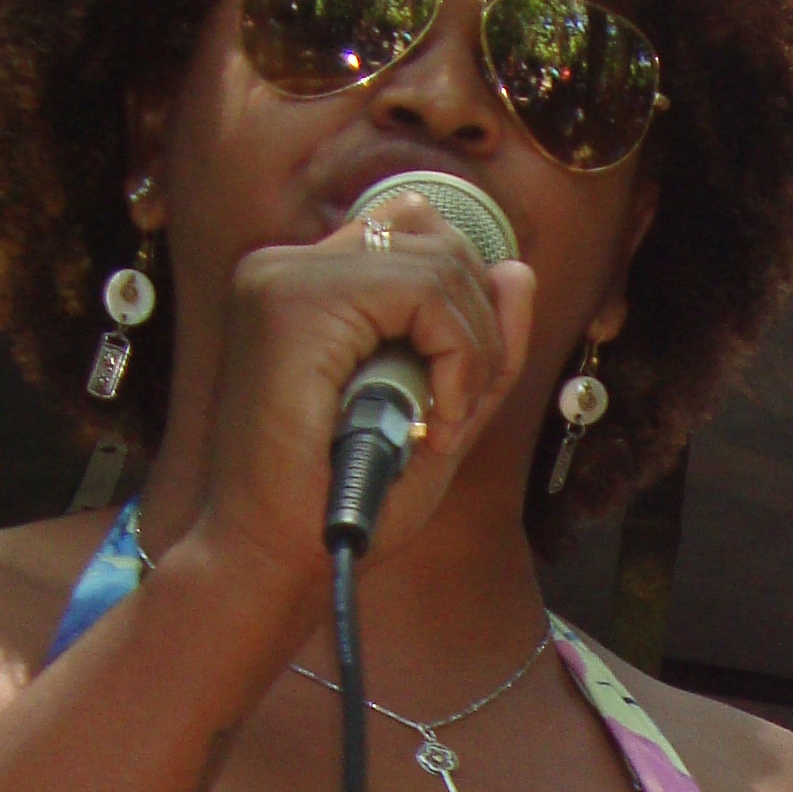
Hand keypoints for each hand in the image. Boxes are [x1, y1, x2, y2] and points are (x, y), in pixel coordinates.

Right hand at [178, 192, 538, 612]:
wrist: (273, 557)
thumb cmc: (344, 500)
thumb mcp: (437, 412)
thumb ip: (480, 346)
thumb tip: (519, 271)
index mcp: (307, 284)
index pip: (417, 234)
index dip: (464, 306)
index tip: (453, 393)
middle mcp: (288, 266)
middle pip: (434, 234)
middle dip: (477, 324)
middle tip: (455, 410)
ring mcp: (286, 277)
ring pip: (436, 260)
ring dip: (471, 348)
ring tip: (442, 420)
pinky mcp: (295, 302)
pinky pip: (423, 292)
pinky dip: (457, 355)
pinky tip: (434, 419)